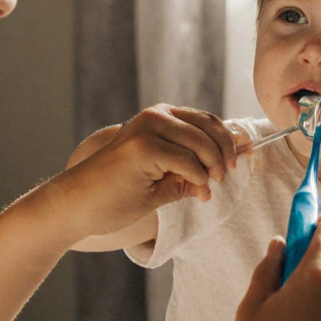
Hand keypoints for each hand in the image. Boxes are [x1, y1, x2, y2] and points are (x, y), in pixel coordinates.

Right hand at [49, 104, 236, 241]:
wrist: (77, 205)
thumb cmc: (116, 194)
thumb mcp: (164, 180)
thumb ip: (193, 169)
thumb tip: (229, 164)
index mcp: (160, 117)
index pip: (207, 121)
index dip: (230, 140)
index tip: (243, 159)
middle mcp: (155, 116)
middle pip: (210, 127)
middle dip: (226, 154)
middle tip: (224, 178)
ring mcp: (148, 129)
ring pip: (202, 144)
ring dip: (213, 169)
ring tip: (206, 188)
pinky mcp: (142, 147)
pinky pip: (188, 162)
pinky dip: (199, 179)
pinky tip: (198, 193)